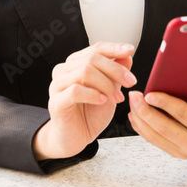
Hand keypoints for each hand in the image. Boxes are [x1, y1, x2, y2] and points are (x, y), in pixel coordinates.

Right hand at [33, 41, 137, 159]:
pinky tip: (103, 100)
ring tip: (116, 97)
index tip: (130, 50)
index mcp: (77, 64)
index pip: (96, 48)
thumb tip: (127, 55)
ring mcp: (57, 85)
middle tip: (131, 82)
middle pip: (93, 58)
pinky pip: (75, 91)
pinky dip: (93, 94)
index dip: (114, 48)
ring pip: (85, 72)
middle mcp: (64, 71)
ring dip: (106, 84)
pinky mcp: (56, 102)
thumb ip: (116, 73)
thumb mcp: (110, 90)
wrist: (76, 138)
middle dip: (116, 70)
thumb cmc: (91, 114)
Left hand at [127, 64, 186, 159]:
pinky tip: (136, 116)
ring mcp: (186, 152)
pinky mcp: (178, 153)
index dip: (166, 104)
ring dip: (141, 120)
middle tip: (135, 96)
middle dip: (146, 111)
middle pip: (165, 128)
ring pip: (156, 137)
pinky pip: (156, 142)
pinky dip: (143, 130)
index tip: (151, 94)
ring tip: (133, 102)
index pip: (185, 115)